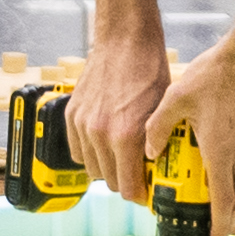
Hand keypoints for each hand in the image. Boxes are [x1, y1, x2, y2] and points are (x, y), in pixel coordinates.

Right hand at [66, 6, 174, 204]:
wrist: (125, 40)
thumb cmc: (149, 71)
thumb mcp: (163, 112)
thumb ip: (157, 145)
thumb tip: (160, 172)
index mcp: (125, 136)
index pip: (128, 188)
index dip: (140, 195)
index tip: (147, 193)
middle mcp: (99, 134)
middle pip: (110, 182)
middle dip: (126, 182)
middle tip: (139, 175)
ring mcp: (82, 125)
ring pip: (92, 170)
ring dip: (107, 168)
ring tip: (123, 158)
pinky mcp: (71, 115)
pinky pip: (77, 151)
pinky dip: (90, 153)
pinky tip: (105, 144)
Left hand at [159, 35, 234, 227]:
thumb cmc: (216, 74)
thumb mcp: (176, 98)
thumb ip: (159, 126)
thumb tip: (150, 150)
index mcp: (221, 150)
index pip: (222, 199)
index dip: (219, 225)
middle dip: (227, 220)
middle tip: (214, 232)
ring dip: (229, 198)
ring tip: (210, 205)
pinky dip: (230, 175)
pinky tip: (211, 165)